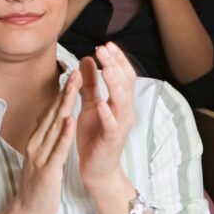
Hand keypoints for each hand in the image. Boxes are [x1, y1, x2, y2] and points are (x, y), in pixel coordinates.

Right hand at [9, 71, 79, 213]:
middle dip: (65, 91)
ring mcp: (41, 156)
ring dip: (65, 104)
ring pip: (55, 126)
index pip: (51, 112)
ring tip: (75, 85)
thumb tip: (52, 118)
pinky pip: (58, 149)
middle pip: (52, 113)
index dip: (62, 93)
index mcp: (38, 140)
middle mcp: (37, 143)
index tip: (73, 73)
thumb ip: (47, 137)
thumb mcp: (42, 155)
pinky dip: (64, 134)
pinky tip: (71, 119)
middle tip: (76, 70)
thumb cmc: (39, 185)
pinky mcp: (47, 170)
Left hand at [77, 42, 136, 191]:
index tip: (106, 44)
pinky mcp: (112, 139)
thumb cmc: (94, 136)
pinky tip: (101, 103)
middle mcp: (125, 110)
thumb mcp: (90, 105)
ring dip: (114, 84)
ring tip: (106, 69)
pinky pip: (112, 125)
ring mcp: (120, 125)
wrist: (97, 168)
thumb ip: (90, 83)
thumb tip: (87, 58)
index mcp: (121, 101)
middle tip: (103, 48)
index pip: (124, 75)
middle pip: (125, 83)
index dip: (117, 59)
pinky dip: (107, 113)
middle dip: (114, 64)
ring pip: (122, 101)